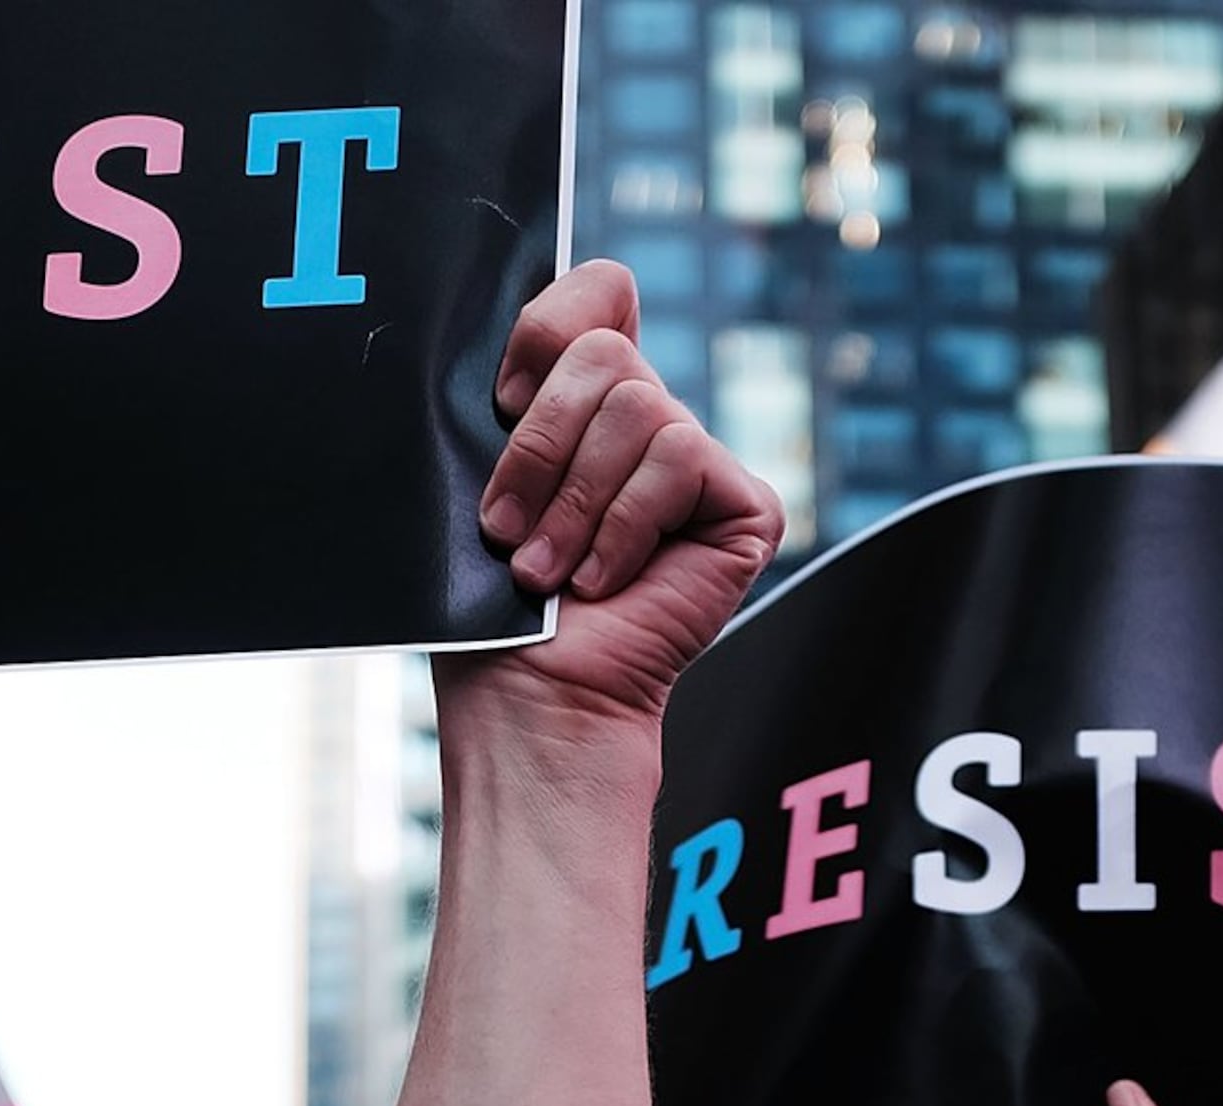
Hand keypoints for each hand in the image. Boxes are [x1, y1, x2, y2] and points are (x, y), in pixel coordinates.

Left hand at [453, 263, 781, 740]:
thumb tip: (538, 309)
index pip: (599, 294)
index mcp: (585, 403)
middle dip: (540, 446)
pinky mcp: (745, 508)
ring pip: (638, 407)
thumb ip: (514, 392)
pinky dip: (625, 524)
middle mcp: (647, 424)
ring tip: (549, 571)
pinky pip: (679, 458)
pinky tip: (607, 580)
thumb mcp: (477, 476)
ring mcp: (699, 466)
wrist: (533, 694)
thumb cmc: (491, 607)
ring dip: (574, 501)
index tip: (501, 404)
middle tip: (510, 530)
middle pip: (605, 350)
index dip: (547, 333)